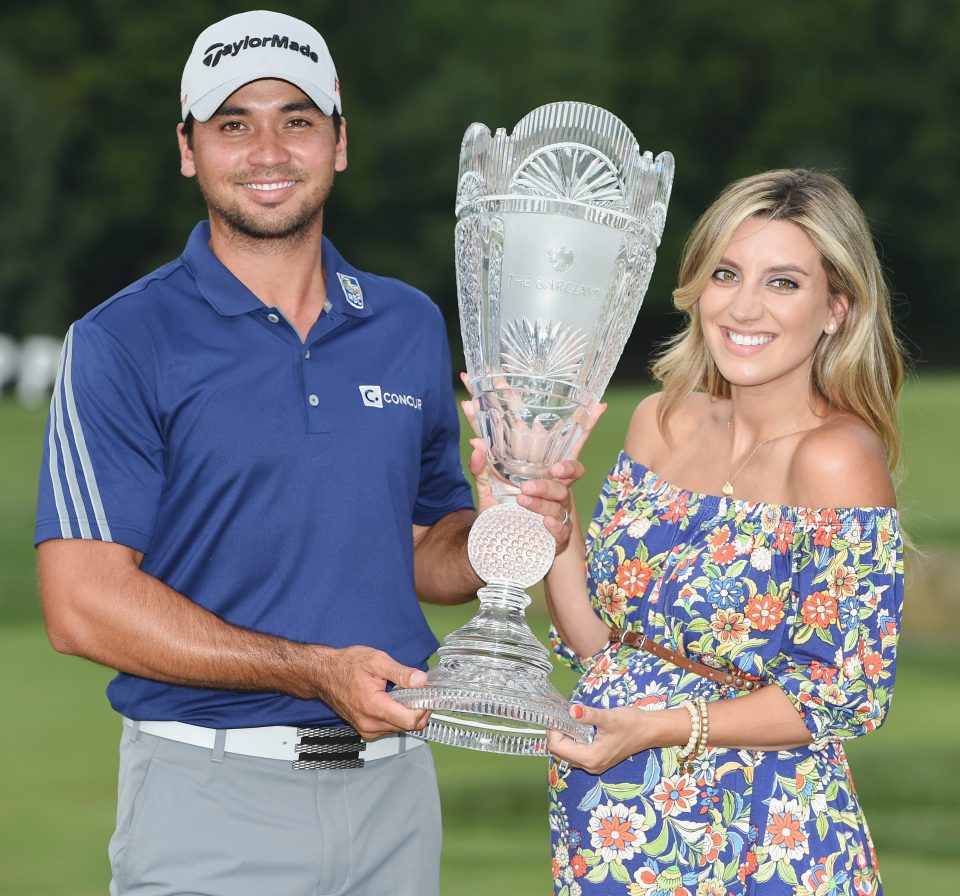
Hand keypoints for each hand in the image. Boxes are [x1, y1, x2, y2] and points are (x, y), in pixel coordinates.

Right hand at [315, 646, 430, 739]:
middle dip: (419, 710)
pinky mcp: (365, 729)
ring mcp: (367, 729)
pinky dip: (397, 716)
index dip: (425, 709)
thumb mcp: (376, 661)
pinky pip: (390, 727)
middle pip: (408, 727)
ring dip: (408, 713)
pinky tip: (394, 700)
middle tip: (421, 691)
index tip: (429, 695)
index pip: (410, 721)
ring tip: (405, 693)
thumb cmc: (346, 665)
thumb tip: (422, 680)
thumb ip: (401, 672)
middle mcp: (370, 724)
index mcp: (374, 707)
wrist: (323, 674)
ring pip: (400, 728)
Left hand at [460, 371, 605, 541]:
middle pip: (569, 473)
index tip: (597, 407)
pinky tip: (543, 522)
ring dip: (542, 498)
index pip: (568, 447)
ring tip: (522, 497)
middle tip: (546, 469)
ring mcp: (558, 512)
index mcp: (545, 473)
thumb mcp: (489, 489)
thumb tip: (476, 443)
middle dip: (564, 468)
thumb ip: (482, 467)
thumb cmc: (503, 514)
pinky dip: (553, 525)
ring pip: (560, 500)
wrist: (501, 551)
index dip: (587, 427)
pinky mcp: (556, 536)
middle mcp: (556, 489)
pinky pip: (560, 529)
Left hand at [547, 703, 655, 774]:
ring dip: (564, 738)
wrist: (650, 730)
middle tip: (561, 716)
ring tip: (568, 720)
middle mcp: (590, 766)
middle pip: (560, 753)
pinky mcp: (597, 760)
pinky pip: (576, 753)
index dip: (553, 731)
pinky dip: (572, 741)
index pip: (558, 748)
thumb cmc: (631, 723)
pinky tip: (577, 728)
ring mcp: (594, 765)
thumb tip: (572, 710)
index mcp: (590, 758)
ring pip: (567, 754)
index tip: (557, 715)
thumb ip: (589, 715)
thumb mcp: (609, 717)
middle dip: (556, 735)